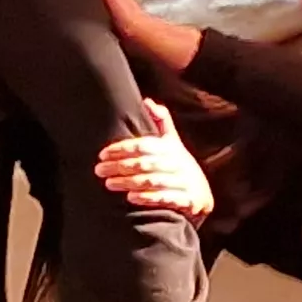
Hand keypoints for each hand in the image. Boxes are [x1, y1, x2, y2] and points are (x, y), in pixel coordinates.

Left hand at [95, 100, 212, 220]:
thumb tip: (147, 101)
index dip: (122, 149)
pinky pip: (165, 198)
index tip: (102, 154)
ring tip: (109, 184)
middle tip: (99, 170)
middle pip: (144, 163)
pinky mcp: (187, 200)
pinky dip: (148, 197)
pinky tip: (131, 197)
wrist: (201, 197)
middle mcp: (178, 164)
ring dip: (128, 182)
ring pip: (152, 180)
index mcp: (171, 149)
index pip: (143, 145)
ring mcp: (183, 182)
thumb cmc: (179, 166)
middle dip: (119, 166)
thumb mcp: (173, 144)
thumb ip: (162, 122)